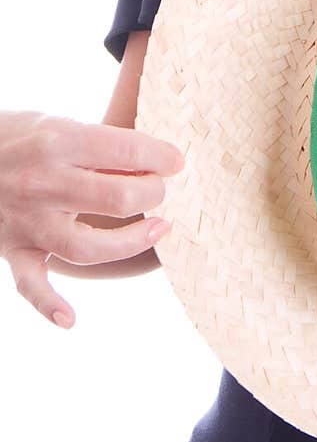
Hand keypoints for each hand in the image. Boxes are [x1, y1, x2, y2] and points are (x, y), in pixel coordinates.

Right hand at [0, 110, 184, 328]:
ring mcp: (27, 221)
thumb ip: (97, 142)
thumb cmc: (18, 136)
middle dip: (153, 192)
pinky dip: (49, 304)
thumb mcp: (55, 123)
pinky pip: (30, 284)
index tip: (176, 161)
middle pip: (117, 197)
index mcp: (58, 141)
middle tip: (161, 189)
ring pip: (87, 247)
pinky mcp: (13, 249)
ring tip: (159, 228)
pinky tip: (71, 318)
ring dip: (131, 241)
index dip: (162, 156)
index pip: (126, 150)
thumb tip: (150, 161)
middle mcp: (43, 182)